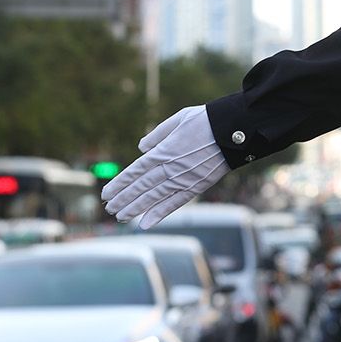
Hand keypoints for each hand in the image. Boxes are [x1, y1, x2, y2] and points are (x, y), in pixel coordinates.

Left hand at [101, 106, 229, 228]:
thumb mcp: (178, 119)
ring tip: (121, 217)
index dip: (120, 183)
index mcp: (163, 150)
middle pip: (141, 186)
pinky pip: (175, 202)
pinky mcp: (196, 186)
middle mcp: (170, 168)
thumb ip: (157, 134)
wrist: (233, 130)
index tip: (106, 193)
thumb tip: (141, 148)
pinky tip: (146, 222)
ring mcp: (183, 179)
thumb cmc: (205, 120)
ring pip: (154, 197)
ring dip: (136, 208)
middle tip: (110, 209)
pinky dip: (160, 213)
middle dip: (124, 198)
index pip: (135, 171)